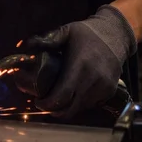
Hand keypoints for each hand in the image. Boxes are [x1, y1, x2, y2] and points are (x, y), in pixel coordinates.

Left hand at [22, 5, 136, 118]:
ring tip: (58, 98)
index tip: (38, 101)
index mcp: (79, 66)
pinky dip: (79, 104)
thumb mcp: (67, 31)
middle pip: (69, 108)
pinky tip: (73, 95)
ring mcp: (103, 88)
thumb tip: (25, 45)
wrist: (116, 34)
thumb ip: (47, 39)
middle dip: (54, 110)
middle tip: (44, 103)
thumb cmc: (87, 33)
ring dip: (67, 107)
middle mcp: (93, 80)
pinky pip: (91, 105)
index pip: (62, 96)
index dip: (47, 104)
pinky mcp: (110, 92)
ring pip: (80, 109)